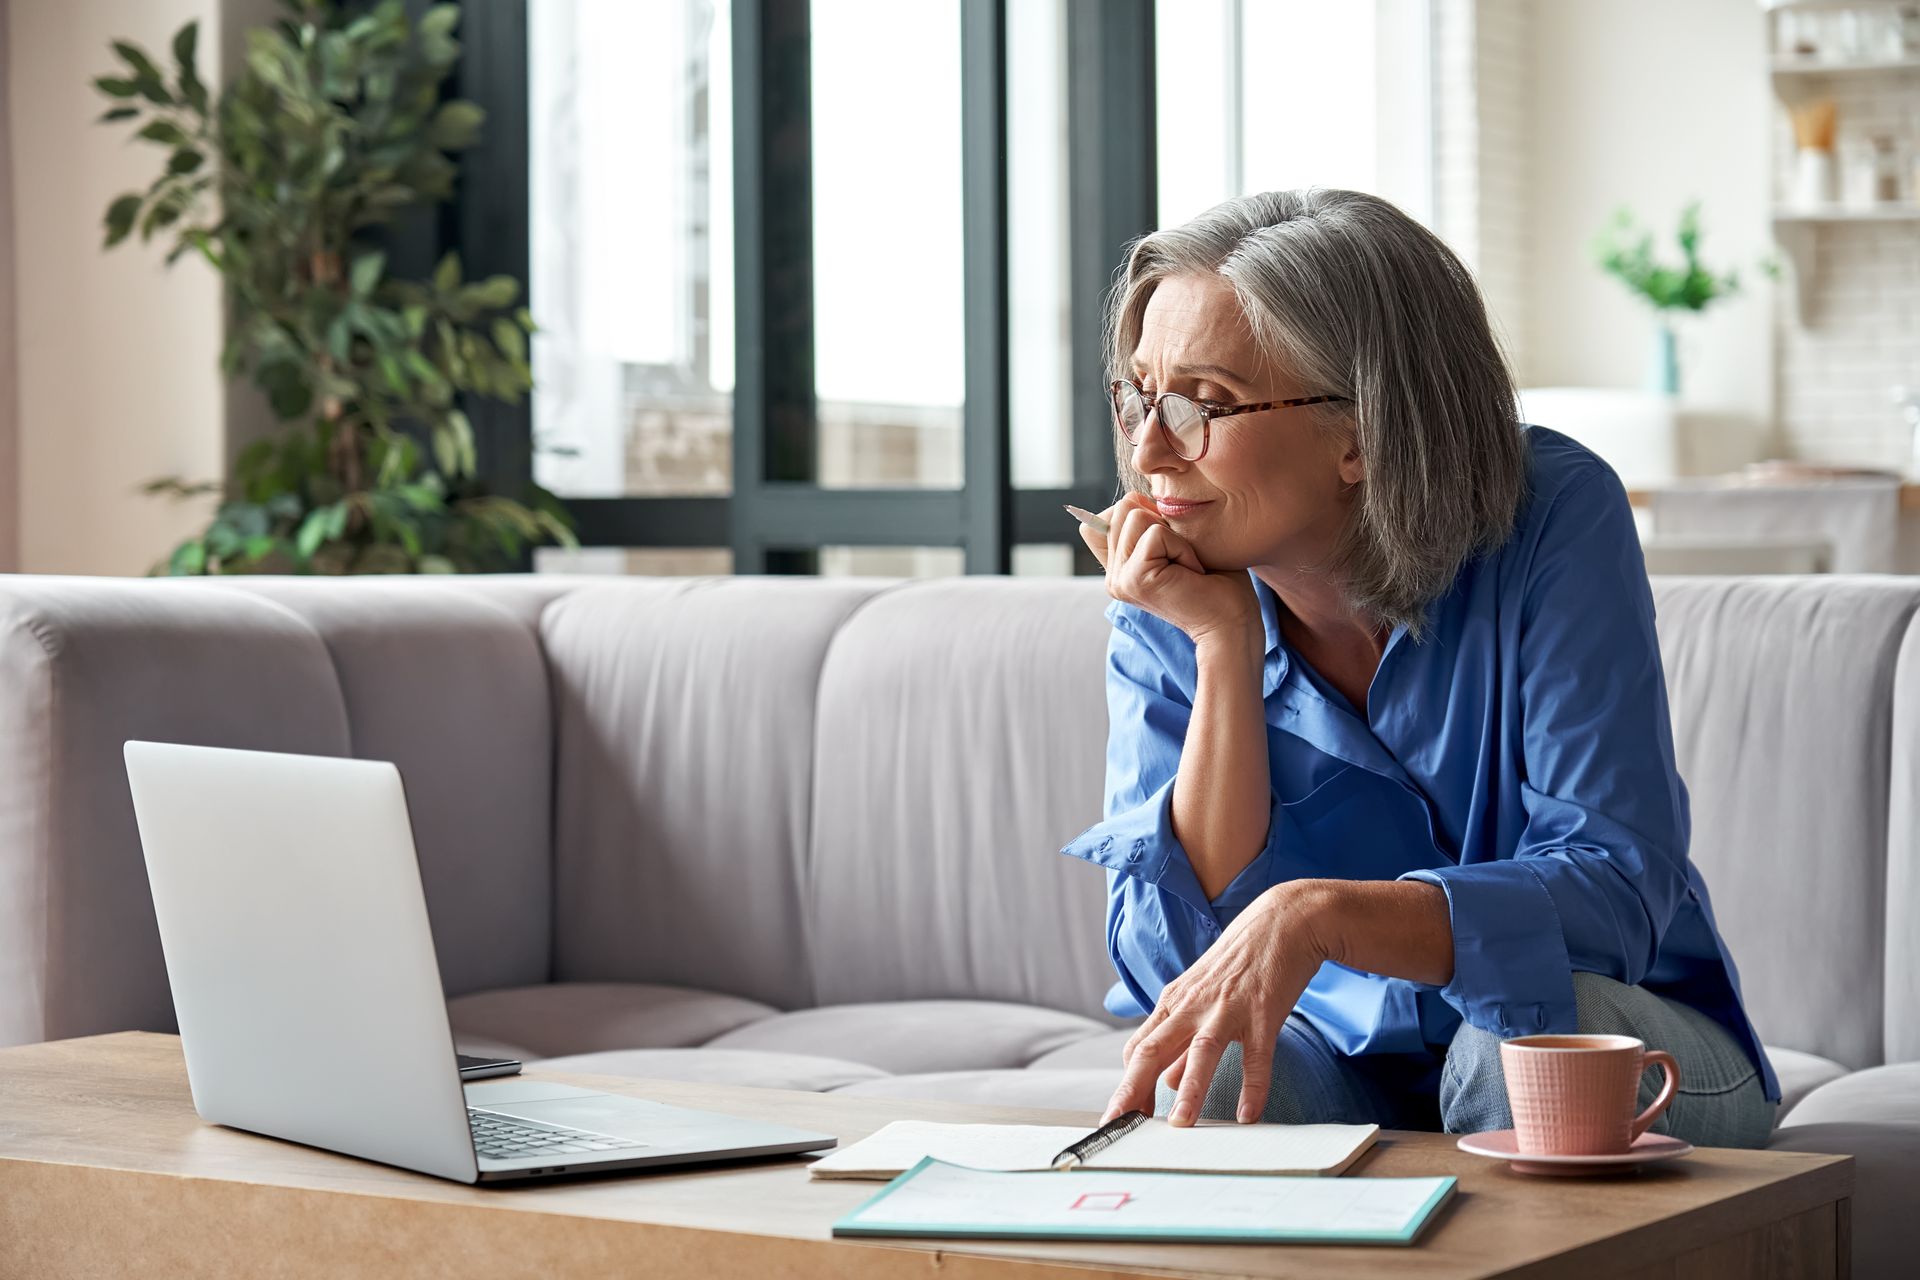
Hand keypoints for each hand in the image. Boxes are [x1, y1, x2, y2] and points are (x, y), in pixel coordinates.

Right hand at [1078, 493, 1257, 648]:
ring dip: (1174, 535)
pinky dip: (1182, 547)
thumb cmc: (1216, 583)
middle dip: (1162, 522)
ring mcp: (1119, 580)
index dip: (1141, 515)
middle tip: (1183, 558)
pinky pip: (1156, 533)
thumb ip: (1148, 524)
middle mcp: (1113, 576)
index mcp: (1119, 569)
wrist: (1232, 624)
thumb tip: (1134, 498)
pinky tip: (1192, 573)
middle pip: (1122, 508)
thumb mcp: (1177, 543)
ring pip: (1136, 515)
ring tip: (1187, 566)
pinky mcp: (1134, 579)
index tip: (1170, 548)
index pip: (1103, 518)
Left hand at [1101, 881, 1335, 1126]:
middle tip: (1120, 1125)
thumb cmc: (1239, 962)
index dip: (1127, 1085)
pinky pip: (1257, 1055)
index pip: (1138, 1048)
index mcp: (1174, 1003)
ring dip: (1189, 1089)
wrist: (1282, 921)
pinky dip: (1253, 1087)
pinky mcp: (1263, 1012)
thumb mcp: (1201, 997)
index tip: (1121, 1117)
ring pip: (1200, 1051)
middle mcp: (1193, 1005)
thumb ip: (1181, 1040)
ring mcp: (1228, 1008)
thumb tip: (1165, 1081)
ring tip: (1181, 1124)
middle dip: (1133, 1090)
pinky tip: (1247, 1115)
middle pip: (1152, 1050)